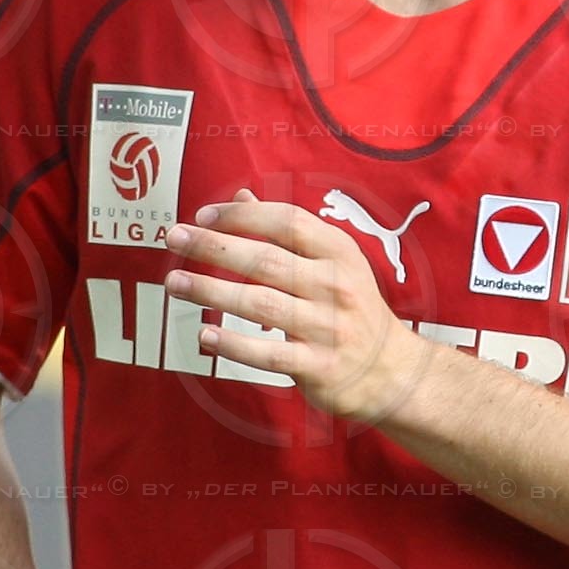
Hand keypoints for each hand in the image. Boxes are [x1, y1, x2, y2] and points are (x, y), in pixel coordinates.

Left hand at [164, 188, 422, 422]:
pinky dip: (235, 344)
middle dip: (215, 247)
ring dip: (212, 291)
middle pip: (267, 260)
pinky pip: (269, 353)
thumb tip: (240, 196)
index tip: (203, 216)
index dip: (243, 215)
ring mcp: (328, 327)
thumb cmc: (353, 309)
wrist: (394, 371)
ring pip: (261, 303)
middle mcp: (336, 286)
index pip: (288, 222)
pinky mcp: (319, 365)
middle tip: (174, 238)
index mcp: (340, 254)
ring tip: (175, 283)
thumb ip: (288, 231)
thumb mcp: (334, 263)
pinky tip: (205, 334)